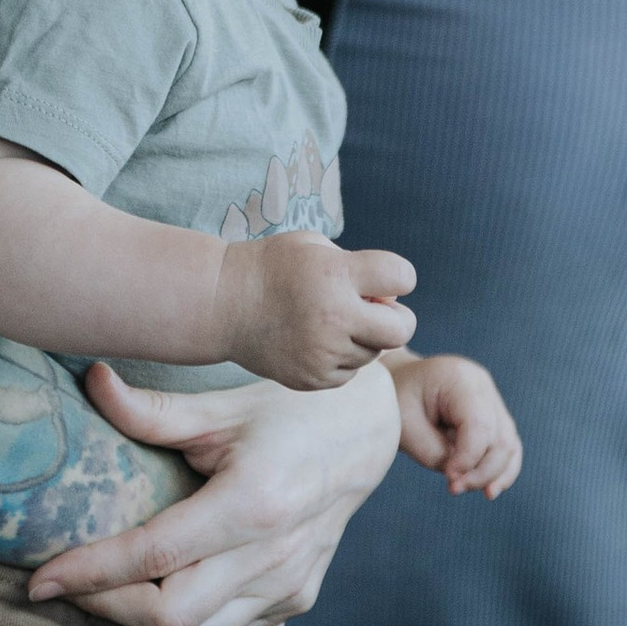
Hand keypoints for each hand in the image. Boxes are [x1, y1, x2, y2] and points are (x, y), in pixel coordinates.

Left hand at [27, 361, 399, 625]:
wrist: (368, 433)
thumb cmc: (291, 408)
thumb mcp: (224, 403)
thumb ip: (154, 410)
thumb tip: (89, 380)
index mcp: (253, 501)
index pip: (153, 553)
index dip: (90, 571)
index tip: (39, 579)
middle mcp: (274, 555)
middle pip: (170, 615)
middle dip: (107, 606)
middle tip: (66, 583)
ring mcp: (290, 585)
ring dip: (142, 621)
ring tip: (104, 590)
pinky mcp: (296, 599)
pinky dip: (184, 624)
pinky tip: (157, 592)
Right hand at [215, 231, 416, 387]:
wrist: (223, 303)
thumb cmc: (274, 267)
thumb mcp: (316, 246)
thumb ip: (359, 267)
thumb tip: (390, 302)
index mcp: (336, 275)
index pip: (403, 277)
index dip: (399, 277)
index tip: (381, 279)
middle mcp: (334, 317)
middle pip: (401, 329)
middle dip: (396, 319)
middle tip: (372, 310)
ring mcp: (322, 353)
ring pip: (374, 353)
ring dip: (364, 338)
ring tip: (330, 321)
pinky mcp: (312, 379)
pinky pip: (350, 372)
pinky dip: (342, 358)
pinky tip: (316, 340)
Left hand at [389, 352, 522, 497]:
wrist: (396, 381)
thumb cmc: (397, 399)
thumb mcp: (405, 426)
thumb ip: (434, 453)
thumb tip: (462, 474)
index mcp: (460, 379)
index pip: (480, 425)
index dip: (468, 459)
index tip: (448, 477)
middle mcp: (482, 385)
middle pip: (500, 438)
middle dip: (481, 472)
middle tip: (453, 488)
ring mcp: (490, 399)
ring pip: (508, 445)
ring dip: (492, 475)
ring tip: (466, 489)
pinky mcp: (492, 415)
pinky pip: (507, 446)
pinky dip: (500, 470)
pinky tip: (489, 489)